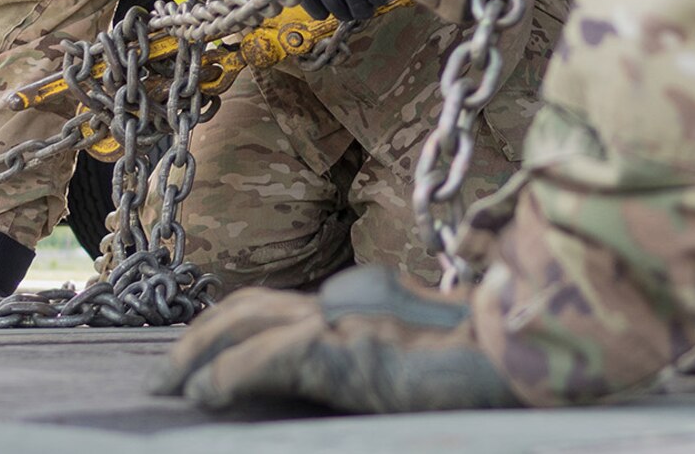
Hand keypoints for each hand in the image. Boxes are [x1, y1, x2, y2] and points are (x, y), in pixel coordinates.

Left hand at [151, 265, 517, 412]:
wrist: (527, 351)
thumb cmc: (489, 357)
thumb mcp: (419, 347)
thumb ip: (375, 336)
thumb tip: (332, 325)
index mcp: (364, 299)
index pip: (279, 304)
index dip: (232, 325)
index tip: (202, 359)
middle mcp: (348, 301)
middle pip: (251, 306)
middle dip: (201, 337)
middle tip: (167, 376)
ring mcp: (346, 322)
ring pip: (245, 325)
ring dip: (197, 356)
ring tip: (169, 385)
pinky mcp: (347, 349)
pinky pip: (267, 360)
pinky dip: (227, 375)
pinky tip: (205, 395)